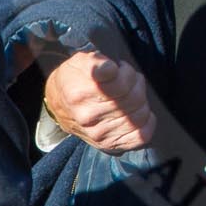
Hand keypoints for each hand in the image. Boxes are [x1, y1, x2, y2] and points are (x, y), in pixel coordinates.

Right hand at [42, 50, 156, 152]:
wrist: (58, 104)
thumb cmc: (74, 79)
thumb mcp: (80, 61)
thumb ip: (96, 61)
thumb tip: (111, 69)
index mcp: (80, 94)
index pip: (120, 84)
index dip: (126, 72)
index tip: (118, 68)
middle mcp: (88, 116)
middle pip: (133, 98)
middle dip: (136, 83)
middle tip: (128, 79)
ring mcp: (98, 133)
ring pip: (139, 115)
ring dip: (142, 100)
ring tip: (131, 93)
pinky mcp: (108, 144)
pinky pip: (141, 136)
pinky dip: (147, 122)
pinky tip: (138, 111)